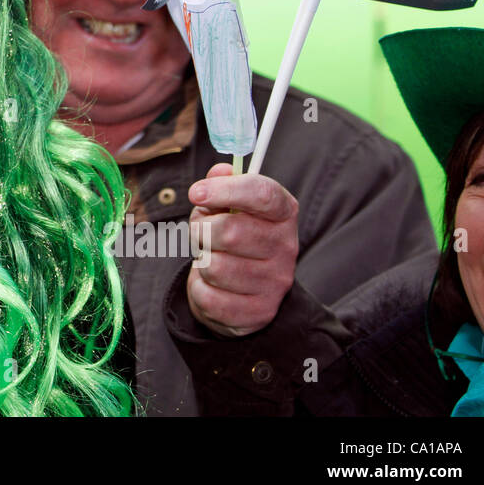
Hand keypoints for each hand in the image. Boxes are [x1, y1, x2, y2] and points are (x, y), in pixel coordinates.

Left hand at [185, 163, 298, 337]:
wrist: (244, 291)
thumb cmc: (233, 238)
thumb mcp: (227, 207)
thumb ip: (222, 185)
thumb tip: (219, 171)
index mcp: (283, 214)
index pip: (263, 193)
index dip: (226, 189)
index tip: (196, 192)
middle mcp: (287, 247)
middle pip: (230, 231)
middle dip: (201, 230)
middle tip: (201, 234)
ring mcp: (276, 283)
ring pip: (214, 266)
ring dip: (201, 261)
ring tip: (210, 258)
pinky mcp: (259, 312)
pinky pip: (209, 296)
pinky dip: (200, 288)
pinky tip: (213, 284)